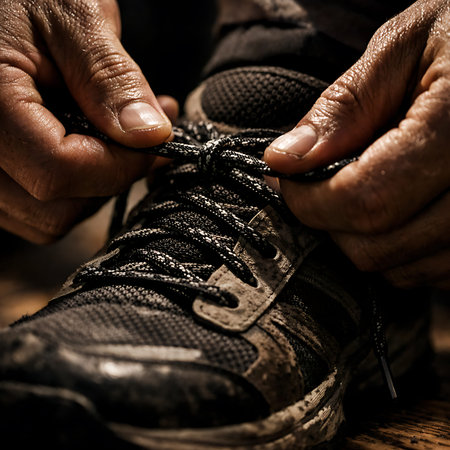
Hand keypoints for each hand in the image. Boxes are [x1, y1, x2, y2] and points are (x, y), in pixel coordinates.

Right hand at [0, 0, 175, 242]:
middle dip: (107, 178)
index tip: (156, 144)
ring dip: (89, 186)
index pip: (59, 172)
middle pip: (53, 209)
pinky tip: (82, 144)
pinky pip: (30, 209)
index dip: (120, 166)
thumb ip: (111, 80)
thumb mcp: (74, 17)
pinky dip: (67, 187)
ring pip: (43, 219)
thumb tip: (151, 137)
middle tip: (139, 138)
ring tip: (109, 134)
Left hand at [264, 0, 449, 289]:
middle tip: (322, 187)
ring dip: (365, 241)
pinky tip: (400, 209)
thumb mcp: (402, 49)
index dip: (309, 202)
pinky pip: (433, 273)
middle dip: (332, 224)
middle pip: (380, 247)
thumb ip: (343, 109)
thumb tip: (284, 160)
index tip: (287, 181)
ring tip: (365, 190)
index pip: (366, 200)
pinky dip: (402, 253)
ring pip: (404, 270)